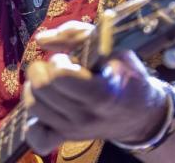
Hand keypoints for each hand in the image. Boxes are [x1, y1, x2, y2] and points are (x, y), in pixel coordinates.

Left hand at [23, 21, 168, 154]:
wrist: (141, 114)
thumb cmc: (127, 76)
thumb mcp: (114, 49)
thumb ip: (77, 35)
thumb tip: (41, 39)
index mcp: (101, 94)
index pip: (59, 77)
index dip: (58, 61)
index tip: (67, 59)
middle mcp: (85, 116)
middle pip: (41, 89)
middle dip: (43, 70)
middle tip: (56, 68)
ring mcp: (74, 130)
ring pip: (34, 105)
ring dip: (36, 88)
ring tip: (51, 82)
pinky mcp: (66, 139)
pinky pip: (36, 137)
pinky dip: (33, 121)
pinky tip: (45, 106)